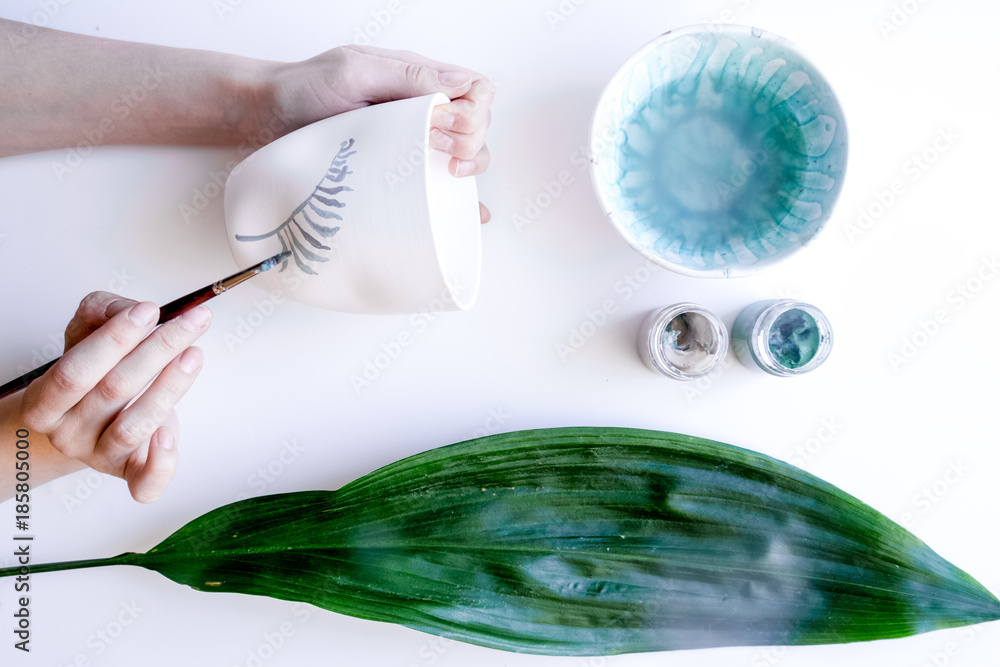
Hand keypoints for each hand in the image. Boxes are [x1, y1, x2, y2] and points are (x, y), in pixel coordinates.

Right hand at [19, 292, 209, 501]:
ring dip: (171, 387)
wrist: (94, 418)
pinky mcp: (131, 473)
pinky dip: (162, 462)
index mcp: (45, 403)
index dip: (114, 340)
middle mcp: (68, 434)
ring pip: (135, 427)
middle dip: (158, 350)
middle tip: (192, 321)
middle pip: (113, 391)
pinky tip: (172, 431)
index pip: (74, 371)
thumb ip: (103, 311)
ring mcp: (99, 457)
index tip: (150, 311)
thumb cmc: (94, 372)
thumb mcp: (87, 332)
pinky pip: (145, 483)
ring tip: (194, 354)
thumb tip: (134, 311)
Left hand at [261, 46, 494, 222]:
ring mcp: (415, 140)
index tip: (441, 124)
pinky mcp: (403, 169)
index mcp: (419, 78)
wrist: (269, 117)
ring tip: (449, 175)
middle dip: (470, 138)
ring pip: (469, 151)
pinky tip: (469, 213)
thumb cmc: (305, 88)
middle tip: (436, 147)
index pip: (475, 88)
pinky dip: (463, 201)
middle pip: (479, 122)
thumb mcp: (354, 70)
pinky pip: (443, 184)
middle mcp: (424, 108)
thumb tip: (458, 88)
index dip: (472, 109)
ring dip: (470, 165)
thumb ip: (407, 76)